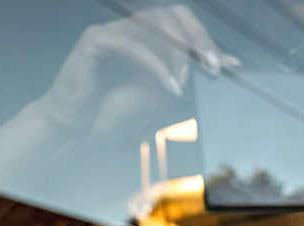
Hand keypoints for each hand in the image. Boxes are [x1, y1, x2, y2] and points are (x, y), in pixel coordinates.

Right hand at [36, 4, 238, 131]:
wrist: (73, 133)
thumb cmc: (109, 117)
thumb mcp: (158, 98)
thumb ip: (182, 78)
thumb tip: (215, 65)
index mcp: (146, 41)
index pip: (182, 27)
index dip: (206, 42)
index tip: (229, 64)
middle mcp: (129, 30)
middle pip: (173, 14)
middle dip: (198, 39)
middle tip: (213, 66)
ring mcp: (112, 32)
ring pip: (155, 25)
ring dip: (177, 55)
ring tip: (182, 84)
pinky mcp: (94, 41)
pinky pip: (132, 43)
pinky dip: (156, 65)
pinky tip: (168, 87)